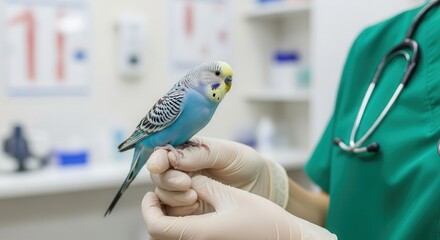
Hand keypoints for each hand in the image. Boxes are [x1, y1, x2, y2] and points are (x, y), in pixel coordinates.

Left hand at [142, 175, 336, 239]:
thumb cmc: (265, 220)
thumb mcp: (231, 196)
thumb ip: (204, 185)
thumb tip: (187, 180)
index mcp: (199, 234)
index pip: (156, 226)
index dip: (148, 209)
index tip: (151, 193)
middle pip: (160, 235)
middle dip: (157, 213)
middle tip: (166, 195)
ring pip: (172, 239)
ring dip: (169, 221)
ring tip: (182, 202)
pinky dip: (182, 228)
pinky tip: (195, 214)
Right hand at [147, 137, 287, 215]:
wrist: (262, 187)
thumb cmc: (245, 164)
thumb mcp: (226, 153)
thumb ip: (200, 153)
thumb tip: (173, 157)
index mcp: (187, 152)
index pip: (163, 154)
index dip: (158, 159)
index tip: (160, 165)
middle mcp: (181, 171)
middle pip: (159, 176)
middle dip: (168, 180)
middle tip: (186, 183)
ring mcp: (183, 191)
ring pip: (162, 195)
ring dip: (173, 197)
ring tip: (195, 196)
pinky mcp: (188, 210)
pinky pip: (172, 213)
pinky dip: (179, 211)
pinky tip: (195, 206)